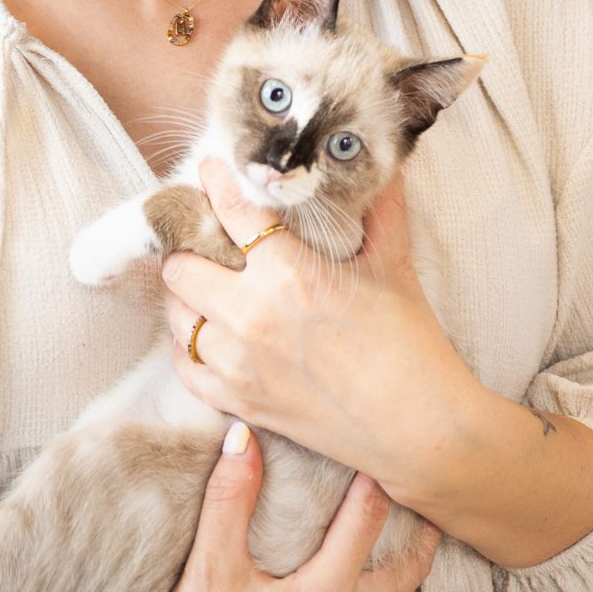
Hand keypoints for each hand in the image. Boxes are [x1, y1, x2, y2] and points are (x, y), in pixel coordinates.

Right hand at [97, 421, 438, 591]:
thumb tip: (244, 436)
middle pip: (406, 570)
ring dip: (400, 562)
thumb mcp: (210, 567)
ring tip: (399, 526)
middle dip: (420, 530)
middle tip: (424, 490)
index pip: (368, 521)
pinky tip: (353, 573)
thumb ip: (230, 498)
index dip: (377, 476)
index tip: (384, 441)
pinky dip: (374, 589)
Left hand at [160, 159, 477, 485]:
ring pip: (176, 314)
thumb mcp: (395, 265)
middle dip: (191, 245)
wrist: (417, 427)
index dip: (215, 182)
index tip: (209, 168)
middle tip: (207, 236)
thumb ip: (382, 208)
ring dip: (188, 294)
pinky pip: (185, 365)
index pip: (231, 211)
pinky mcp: (236, 401)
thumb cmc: (409, 344)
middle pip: (181, 264)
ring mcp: (237, 363)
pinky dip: (190, 344)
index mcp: (287, 273)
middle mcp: (249, 315)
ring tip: (208, 281)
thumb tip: (386, 163)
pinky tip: (209, 331)